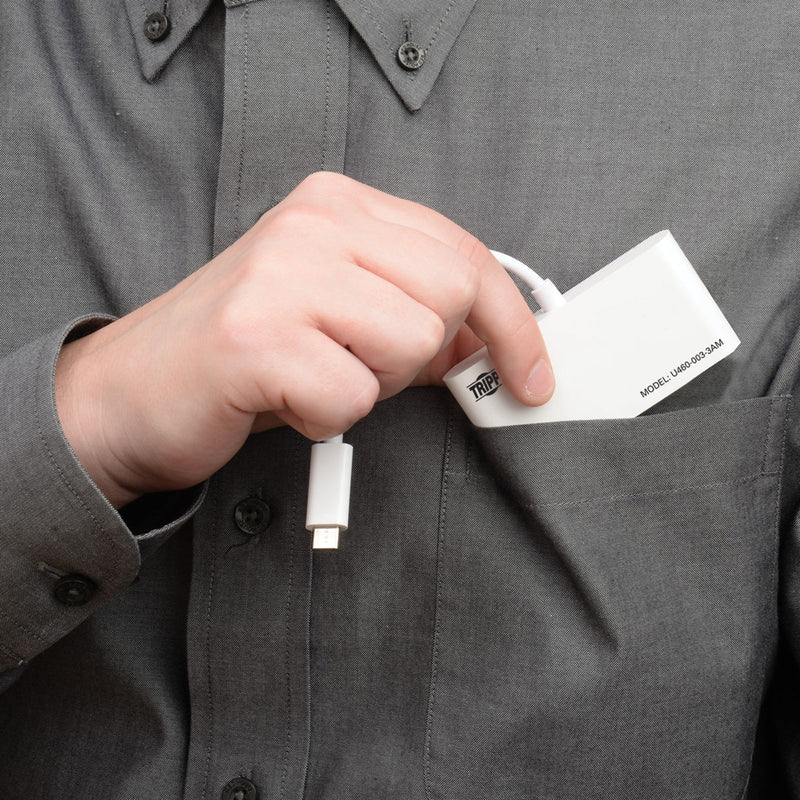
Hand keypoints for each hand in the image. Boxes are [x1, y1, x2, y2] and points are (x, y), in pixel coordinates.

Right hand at [55, 173, 553, 507]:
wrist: (133, 392)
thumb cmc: (246, 354)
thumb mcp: (340, 313)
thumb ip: (413, 310)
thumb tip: (491, 342)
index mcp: (337, 204)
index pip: (464, 253)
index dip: (512, 322)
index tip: (530, 371)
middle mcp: (311, 224)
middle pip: (449, 297)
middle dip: (421, 354)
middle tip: (364, 365)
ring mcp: (280, 276)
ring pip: (409, 345)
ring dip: (370, 385)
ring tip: (313, 375)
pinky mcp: (255, 339)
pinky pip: (351, 397)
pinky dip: (327, 418)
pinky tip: (284, 400)